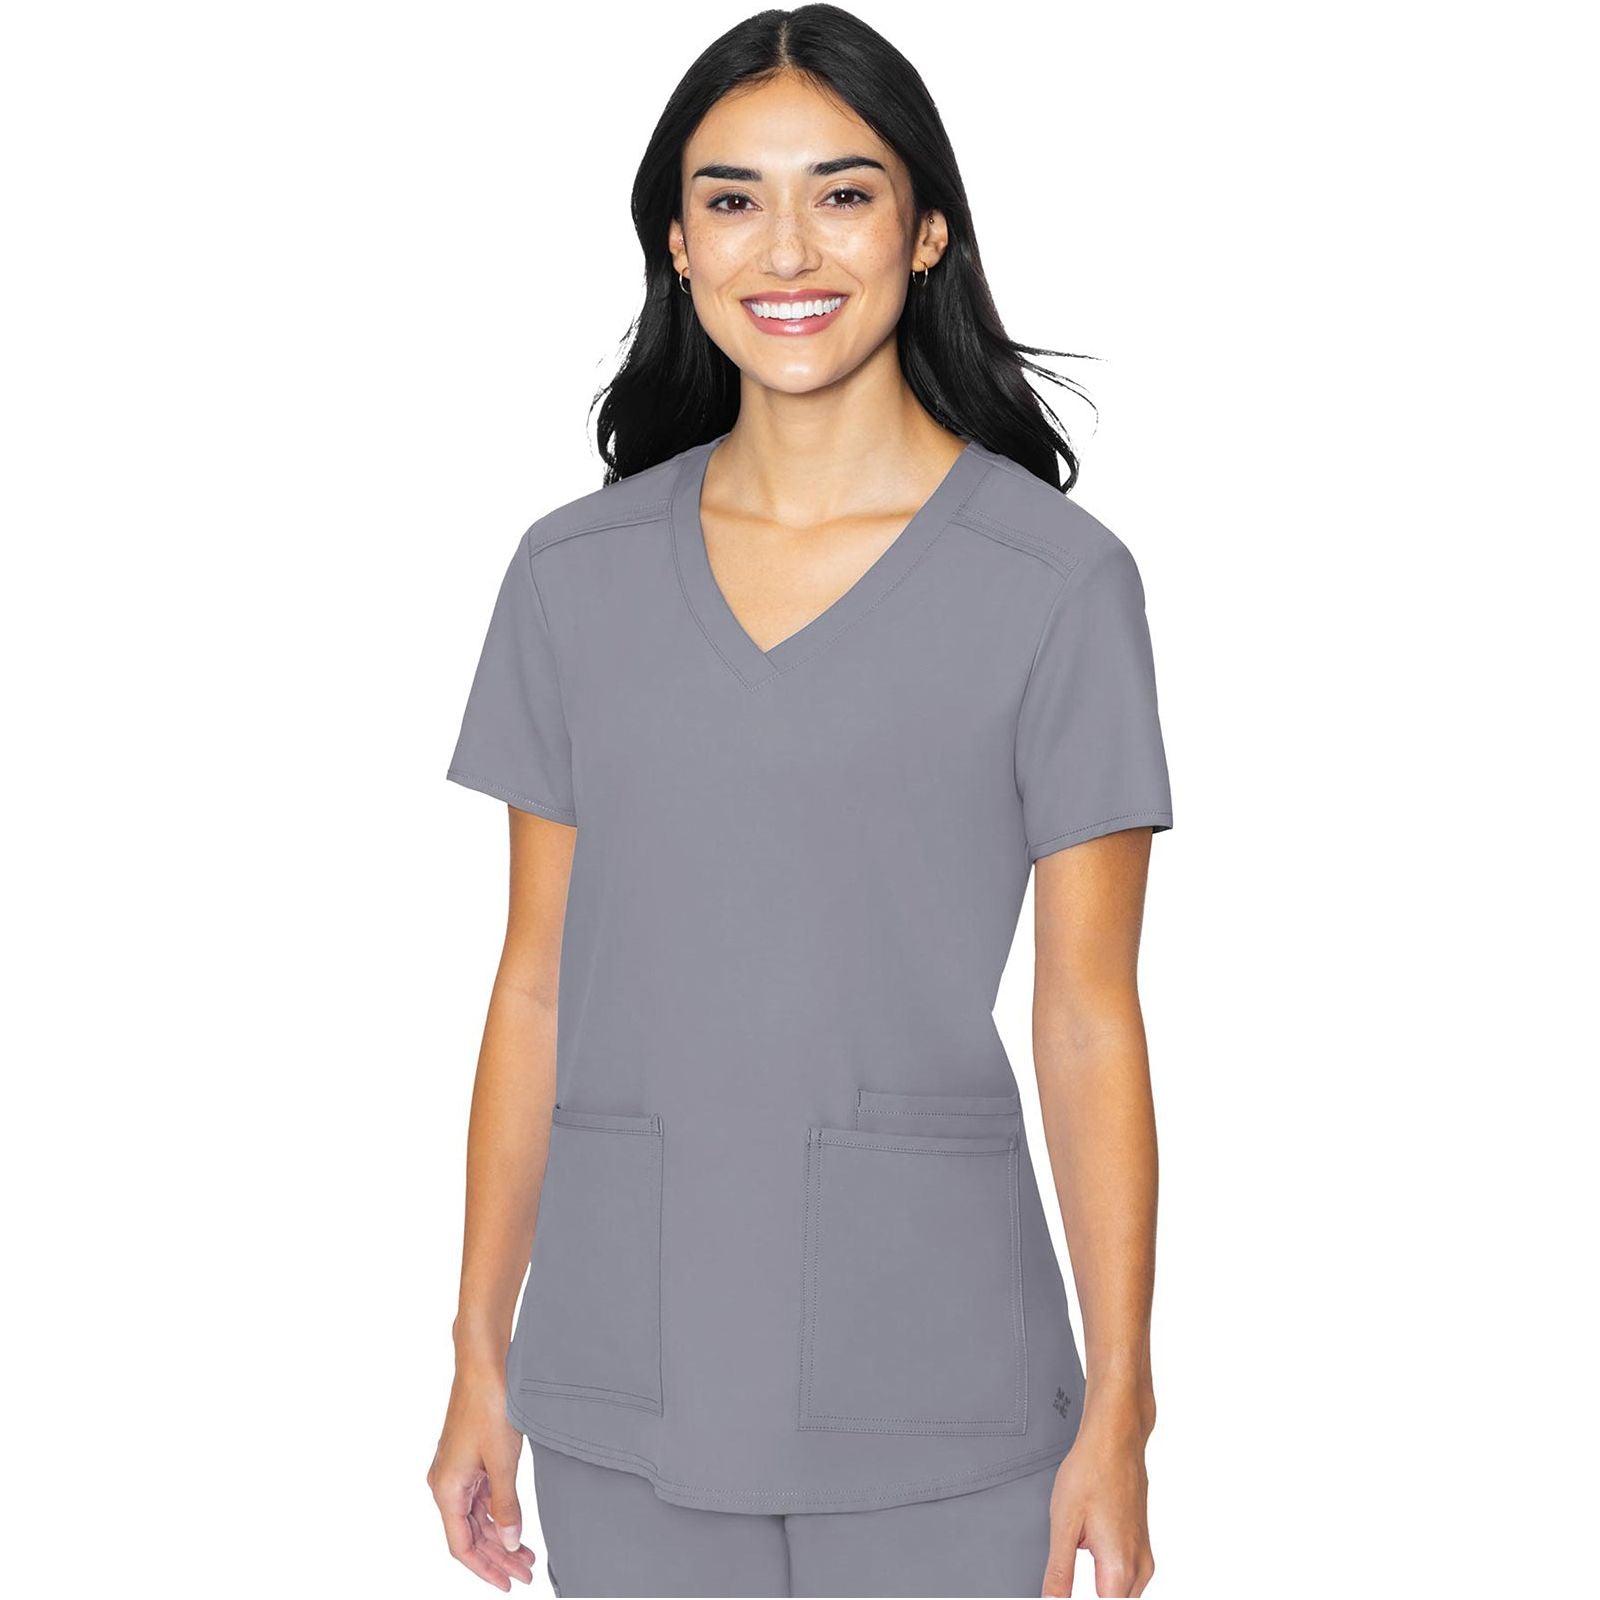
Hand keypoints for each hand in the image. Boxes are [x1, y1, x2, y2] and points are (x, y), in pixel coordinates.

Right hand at [428, 1364, 537, 1589]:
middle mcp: (445, 1483)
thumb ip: (506, 1505)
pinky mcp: (469, 1457)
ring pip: (476, 1516)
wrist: (484, 1364)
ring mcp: (457, 1469)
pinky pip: (480, 1496)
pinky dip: (498, 1512)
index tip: (508, 1584)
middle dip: (498, 1555)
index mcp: (446, 1489)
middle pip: (470, 1533)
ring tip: (527, 1554)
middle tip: (527, 1572)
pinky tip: (515, 1522)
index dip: (485, 1568)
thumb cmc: (489, 1406)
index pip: (462, 1545)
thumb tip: (511, 1542)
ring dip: (500, 1535)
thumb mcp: (503, 1462)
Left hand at [1040, 1413, 1154, 1596]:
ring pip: (1123, 1591)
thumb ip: (1059, 1571)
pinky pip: (1128, 1572)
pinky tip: (1090, 1540)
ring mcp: (1144, 1553)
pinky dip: (1109, 1569)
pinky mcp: (1142, 1541)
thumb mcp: (1063, 1523)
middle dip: (1092, 1595)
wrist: (1116, 1438)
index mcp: (1119, 1567)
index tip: (1064, 1592)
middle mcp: (1139, 1566)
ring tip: (1080, 1545)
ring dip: (1101, 1584)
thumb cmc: (1091, 1470)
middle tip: (1068, 1566)